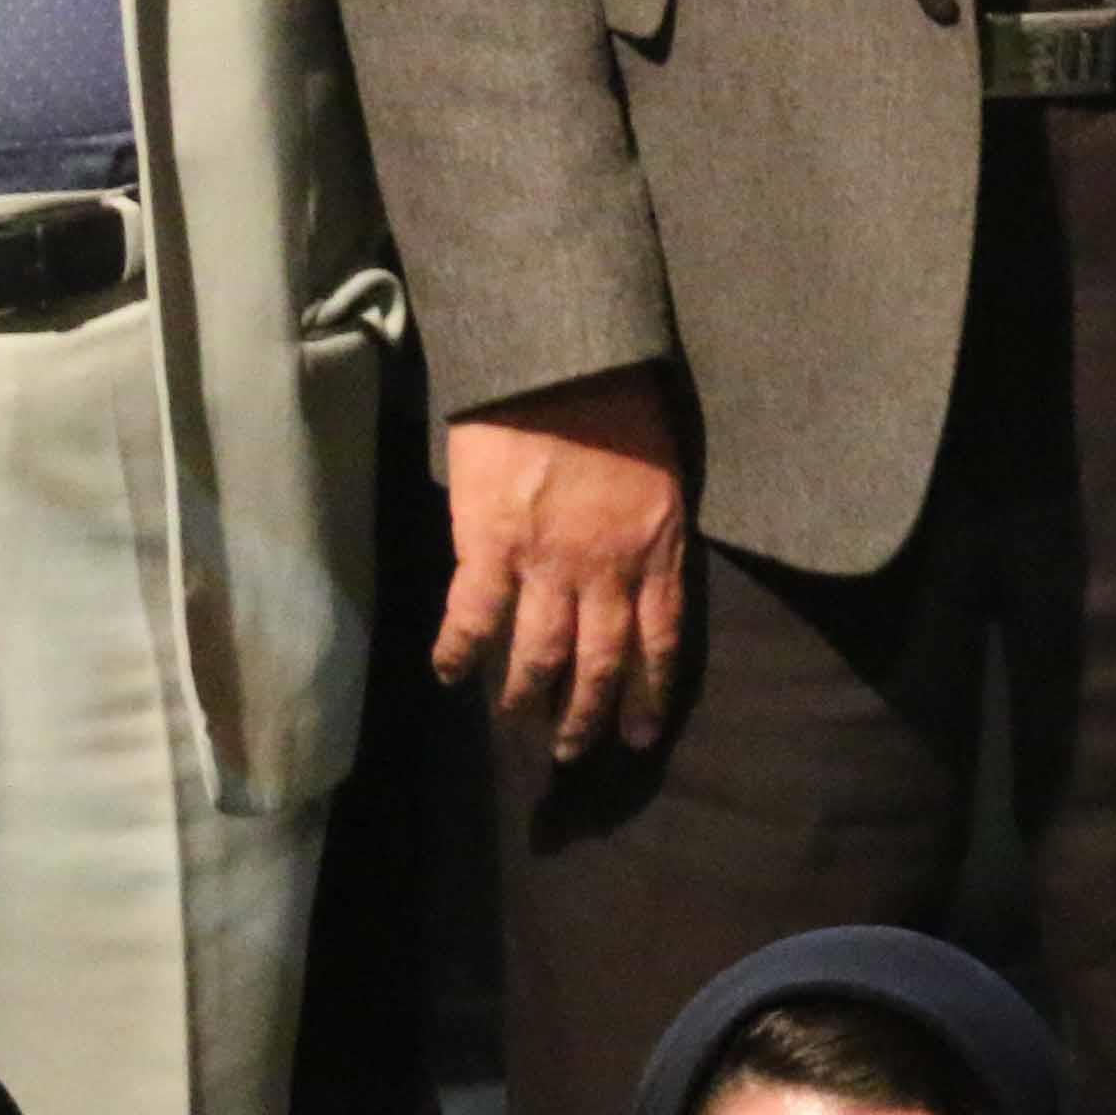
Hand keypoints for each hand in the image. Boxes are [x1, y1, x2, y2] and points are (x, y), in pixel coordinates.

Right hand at [438, 366, 693, 761]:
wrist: (563, 364)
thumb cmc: (620, 405)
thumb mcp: (665, 475)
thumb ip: (654, 531)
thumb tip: (643, 575)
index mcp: (657, 551)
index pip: (661, 641)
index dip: (651, 693)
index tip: (642, 733)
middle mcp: (607, 570)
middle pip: (602, 662)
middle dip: (588, 715)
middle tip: (573, 750)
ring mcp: (547, 563)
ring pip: (540, 655)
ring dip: (527, 698)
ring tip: (516, 723)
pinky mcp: (490, 545)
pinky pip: (473, 617)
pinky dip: (459, 652)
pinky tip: (450, 675)